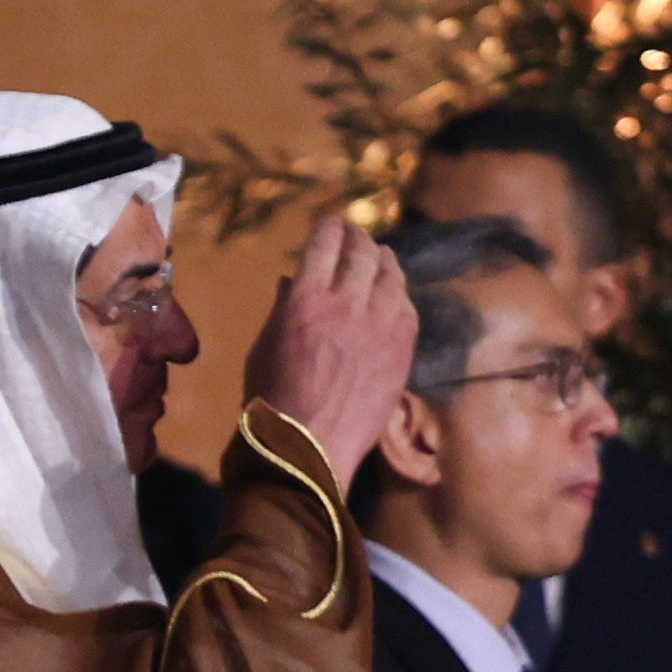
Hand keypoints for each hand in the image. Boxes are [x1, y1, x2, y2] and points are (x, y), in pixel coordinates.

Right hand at [240, 213, 416, 484]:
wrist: (306, 448)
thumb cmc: (270, 399)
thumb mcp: (264, 347)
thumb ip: (282, 309)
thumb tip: (292, 280)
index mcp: (304, 300)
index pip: (323, 245)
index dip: (328, 228)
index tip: (329, 224)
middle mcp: (346, 305)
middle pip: (362, 253)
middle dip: (359, 238)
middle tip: (357, 235)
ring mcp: (379, 328)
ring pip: (391, 277)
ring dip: (385, 261)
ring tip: (382, 256)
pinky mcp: (401, 350)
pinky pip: (408, 308)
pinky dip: (400, 294)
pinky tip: (396, 293)